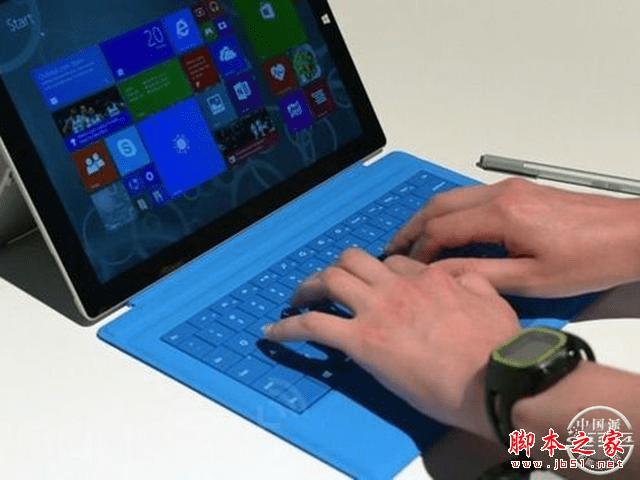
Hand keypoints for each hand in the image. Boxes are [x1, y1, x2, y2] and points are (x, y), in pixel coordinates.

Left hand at [265, 249, 519, 438]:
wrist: (491, 378)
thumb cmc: (497, 349)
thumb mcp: (494, 304)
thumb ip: (473, 285)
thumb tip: (461, 281)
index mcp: (430, 278)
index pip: (393, 263)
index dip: (376, 272)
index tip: (370, 286)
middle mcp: (398, 286)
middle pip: (354, 260)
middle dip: (336, 268)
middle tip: (326, 283)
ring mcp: (377, 310)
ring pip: (331, 279)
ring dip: (309, 286)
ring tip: (298, 297)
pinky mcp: (361, 340)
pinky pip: (314, 325)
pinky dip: (289, 326)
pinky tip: (274, 332)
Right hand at [388, 178, 639, 296]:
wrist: (632, 234)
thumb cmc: (590, 259)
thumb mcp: (532, 279)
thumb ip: (480, 275)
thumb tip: (440, 274)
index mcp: (502, 215)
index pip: (441, 229)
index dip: (417, 249)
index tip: (404, 267)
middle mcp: (501, 194)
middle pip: (438, 205)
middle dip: (411, 227)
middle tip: (393, 249)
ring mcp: (511, 189)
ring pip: (453, 198)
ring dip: (429, 218)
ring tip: (413, 241)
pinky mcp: (521, 192)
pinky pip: (471, 199)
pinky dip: (450, 214)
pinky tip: (448, 232)